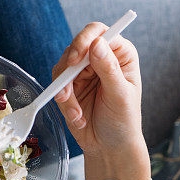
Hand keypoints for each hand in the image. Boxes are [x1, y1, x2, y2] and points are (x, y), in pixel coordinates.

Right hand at [52, 23, 150, 179]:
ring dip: (65, 90)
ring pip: (62, 66)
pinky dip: (63, 102)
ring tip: (76, 112)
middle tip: (66, 89)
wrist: (109, 147)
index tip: (76, 58)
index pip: (100, 33)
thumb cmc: (123, 122)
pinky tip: (77, 117)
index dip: (85, 40)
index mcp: (120, 54)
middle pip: (76, 46)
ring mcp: (83, 72)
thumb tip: (96, 44)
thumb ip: (109, 69)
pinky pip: (57, 85)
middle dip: (69, 68)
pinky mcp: (69, 86)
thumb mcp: (120, 96)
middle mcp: (101, 58)